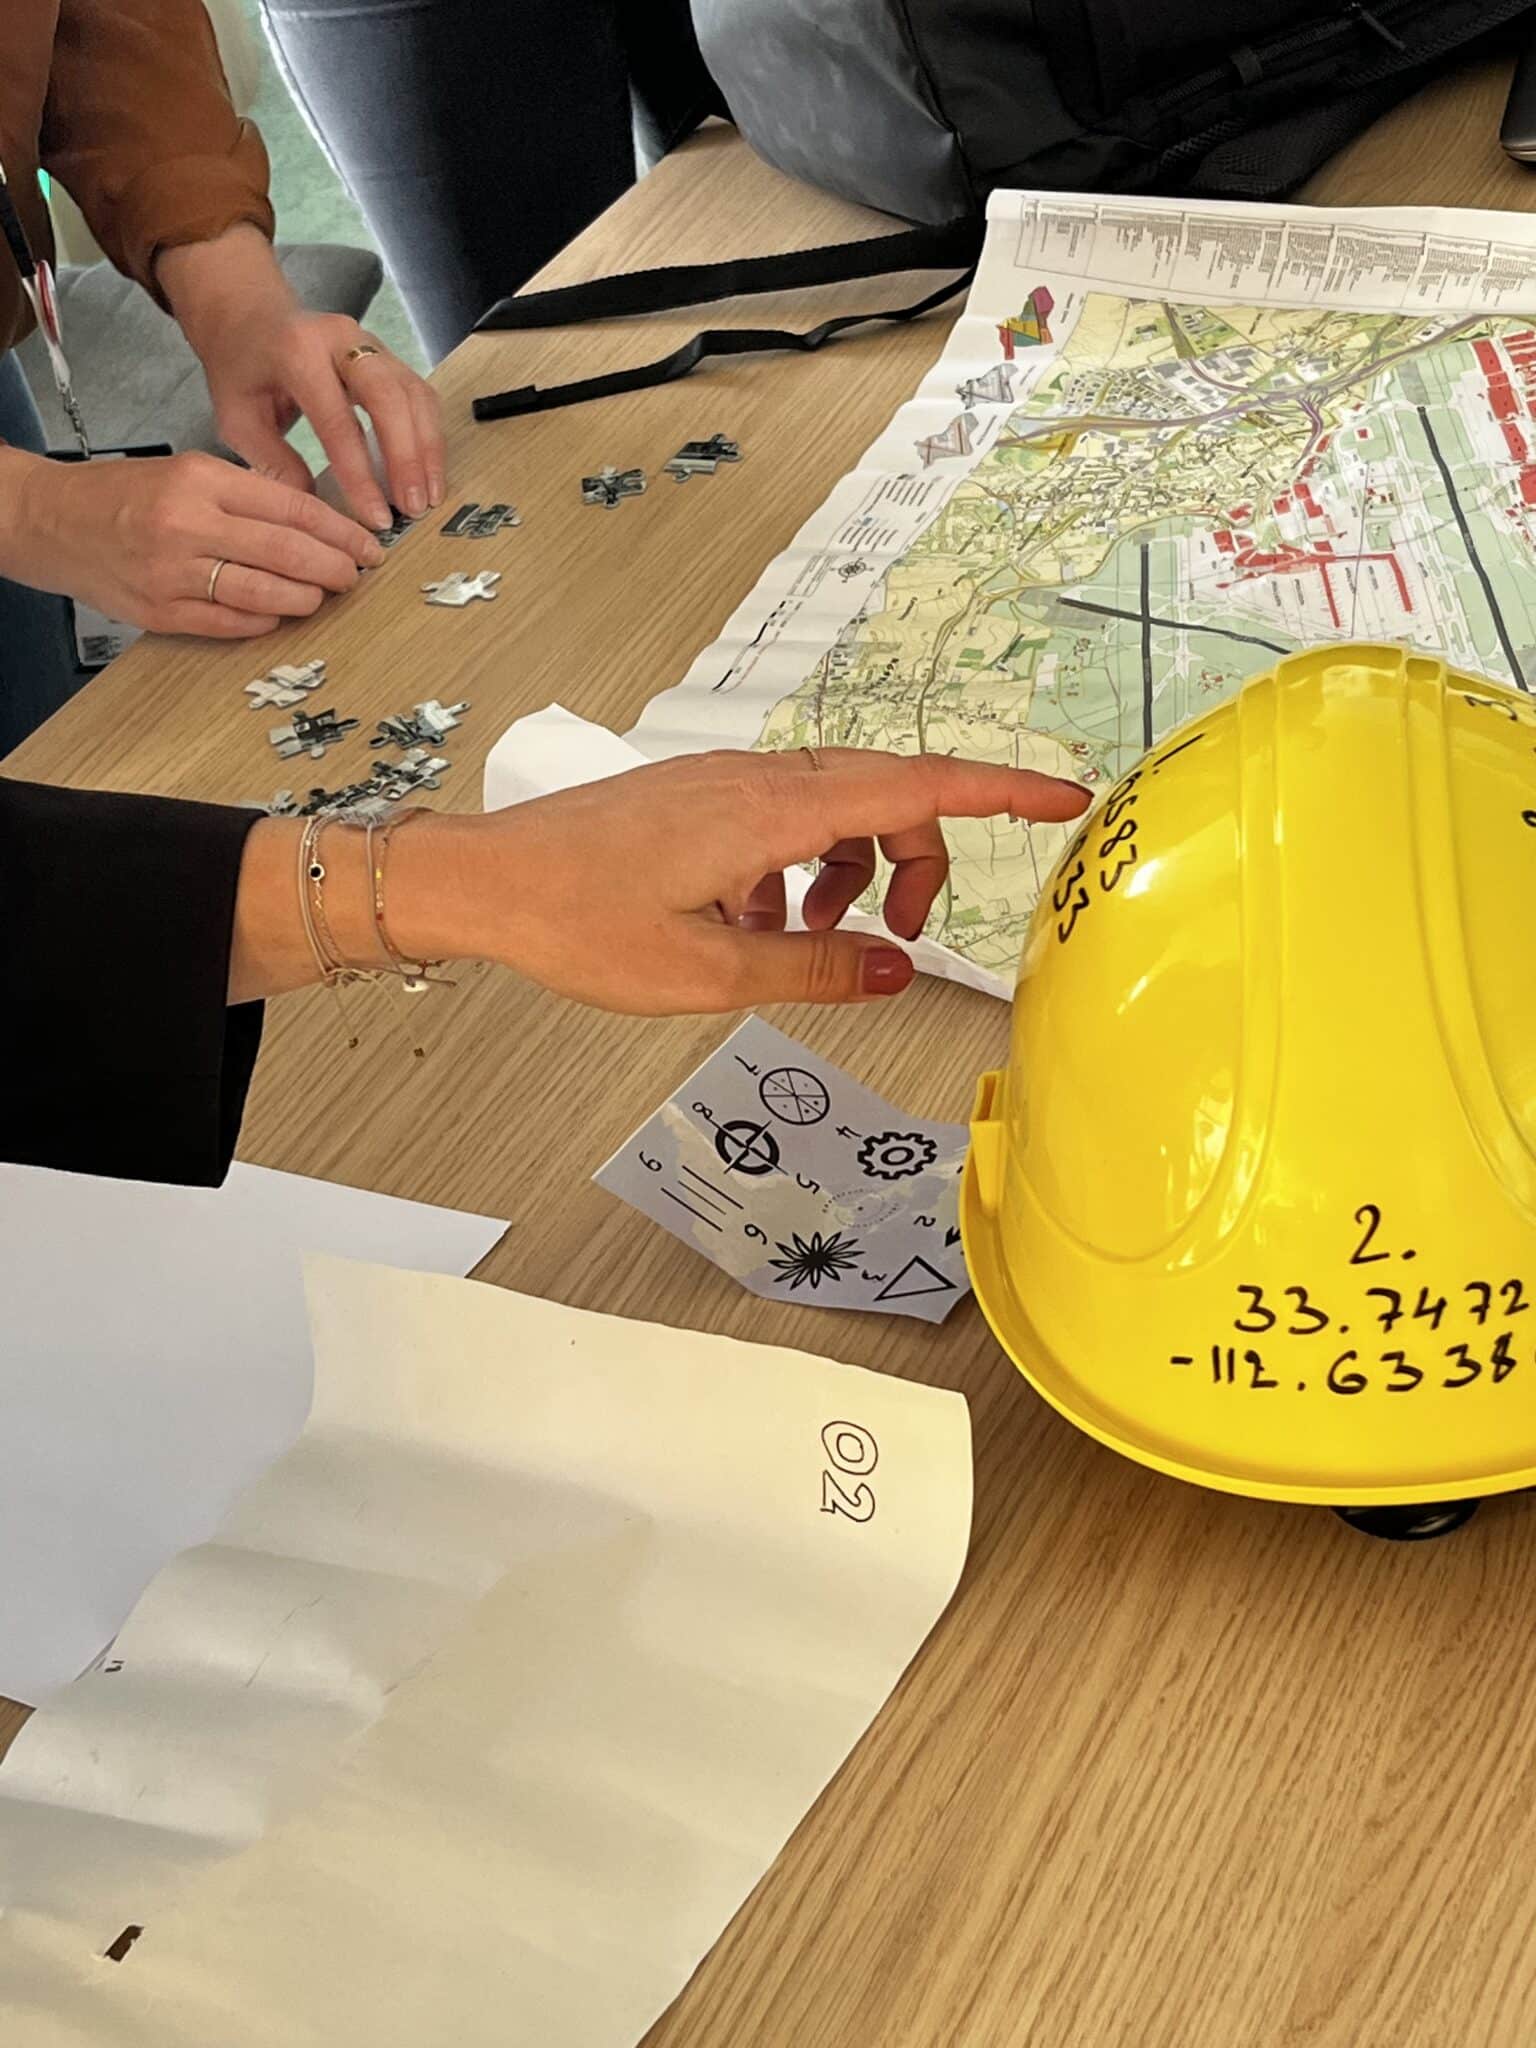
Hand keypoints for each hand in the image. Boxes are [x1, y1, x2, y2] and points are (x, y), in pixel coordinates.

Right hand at [0, 447, 383, 637]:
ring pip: (262, 594)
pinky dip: (262, 623)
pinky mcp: (160, 613)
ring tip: (322, 596)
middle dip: (333, 568)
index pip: (292, 507)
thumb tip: (317, 526)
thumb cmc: (125, 495)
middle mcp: (188, 525)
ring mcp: (172, 573)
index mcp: (201, 480)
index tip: (367, 546)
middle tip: (356, 576)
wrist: (51, 521)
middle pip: (286, 552)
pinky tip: (279, 616)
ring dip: (304, 599)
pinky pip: (228, 625)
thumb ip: (248, 496)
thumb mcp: (189, 473)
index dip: (339, 531)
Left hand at [159, 227, 444, 530]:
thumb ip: (274, 463)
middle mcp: (341, 339)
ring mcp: (371, 343)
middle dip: (406, 458)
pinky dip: (429, 436)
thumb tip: (317, 512)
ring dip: (427, 450)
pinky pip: (420, 395)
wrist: (251, 315)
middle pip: (389, 397)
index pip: (338, 419)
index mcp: (297, 352)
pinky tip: (428, 473)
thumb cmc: (242, 368)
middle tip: (413, 507)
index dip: (360, 473)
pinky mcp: (390, 356)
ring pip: (414, 394)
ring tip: (428, 497)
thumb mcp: (237, 417)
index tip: (375, 516)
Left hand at [446, 747, 1091, 1012]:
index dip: (1000, 792)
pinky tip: (757, 924)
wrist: (485, 882)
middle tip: (901, 939)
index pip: (915, 787)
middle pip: (886, 797)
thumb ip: (815, 967)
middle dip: (917, 863)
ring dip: (853, 872)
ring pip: (836, 808)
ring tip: (810, 941)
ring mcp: (726, 780)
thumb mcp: (709, 971)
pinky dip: (802, 868)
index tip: (1066, 798)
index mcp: (772, 810)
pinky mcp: (701, 795)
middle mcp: (758, 778)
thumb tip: (899, 968)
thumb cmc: (579, 923)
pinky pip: (785, 817)